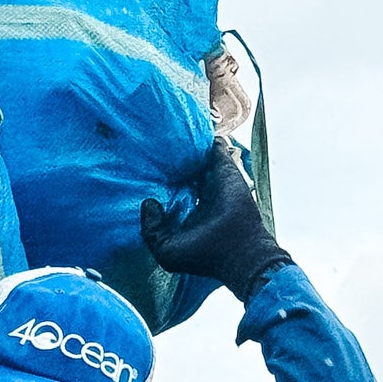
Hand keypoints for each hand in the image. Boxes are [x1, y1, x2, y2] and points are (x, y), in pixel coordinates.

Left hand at [140, 139, 291, 301]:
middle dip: (172, 161)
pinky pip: (216, 148)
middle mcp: (200, 195)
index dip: (158, 184)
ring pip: (199, 158)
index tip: (144, 174)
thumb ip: (151, 229)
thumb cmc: (203, 254)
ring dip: (190, 147)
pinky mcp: (225, 170)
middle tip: (156, 147)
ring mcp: (214, 181)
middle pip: (184, 172)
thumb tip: (148, 203)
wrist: (238, 250)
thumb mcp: (166, 250)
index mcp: (187, 212)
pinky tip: (194, 126)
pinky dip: (208, 140)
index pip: (170, 193)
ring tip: (172, 130)